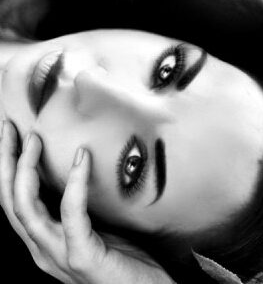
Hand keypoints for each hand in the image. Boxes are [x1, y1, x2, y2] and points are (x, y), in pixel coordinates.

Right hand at [0, 121, 174, 283]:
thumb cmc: (126, 259)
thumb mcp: (94, 228)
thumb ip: (79, 208)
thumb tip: (79, 164)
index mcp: (44, 242)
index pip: (14, 202)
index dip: (7, 168)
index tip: (12, 135)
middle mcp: (42, 250)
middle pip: (10, 202)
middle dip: (6, 162)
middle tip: (9, 127)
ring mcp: (58, 256)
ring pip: (26, 209)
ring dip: (26, 169)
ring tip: (34, 138)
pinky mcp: (82, 256)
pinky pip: (71, 214)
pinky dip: (74, 183)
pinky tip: (82, 157)